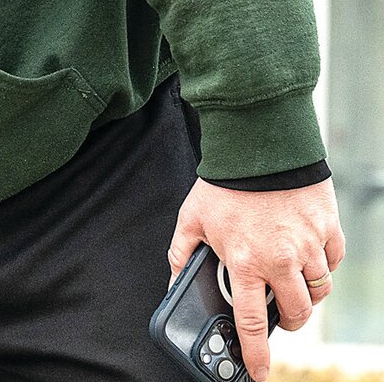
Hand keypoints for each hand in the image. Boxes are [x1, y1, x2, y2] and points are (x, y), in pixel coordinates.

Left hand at [168, 178, 343, 381]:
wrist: (260, 146)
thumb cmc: (225, 183)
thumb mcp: (191, 219)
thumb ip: (182, 254)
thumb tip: (175, 282)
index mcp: (243, 262)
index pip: (250, 322)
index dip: (255, 353)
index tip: (258, 372)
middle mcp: (280, 261)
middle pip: (295, 313)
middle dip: (287, 321)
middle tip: (278, 314)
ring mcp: (308, 248)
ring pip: (317, 291)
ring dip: (305, 293)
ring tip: (289, 281)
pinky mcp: (328, 232)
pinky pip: (331, 263)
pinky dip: (321, 265)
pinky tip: (305, 254)